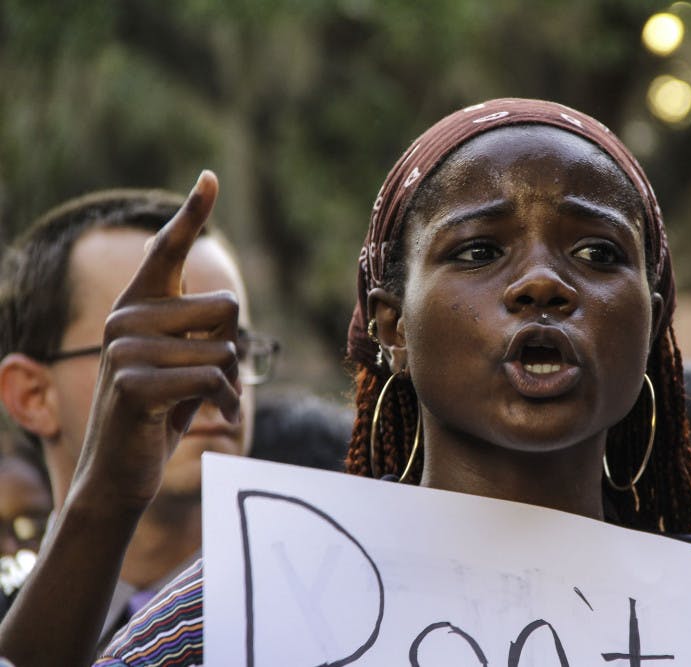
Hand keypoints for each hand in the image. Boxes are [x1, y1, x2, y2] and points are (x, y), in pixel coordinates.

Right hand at [71, 170, 241, 510]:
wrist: (122, 472)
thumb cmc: (163, 412)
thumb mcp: (185, 363)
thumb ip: (198, 331)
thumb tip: (228, 305)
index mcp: (138, 306)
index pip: (168, 250)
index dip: (192, 214)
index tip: (210, 177)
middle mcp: (125, 317)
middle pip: (227, 307)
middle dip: (231, 349)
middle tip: (204, 380)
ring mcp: (124, 349)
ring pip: (224, 350)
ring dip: (229, 384)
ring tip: (203, 402)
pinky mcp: (133, 383)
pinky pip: (212, 380)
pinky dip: (224, 403)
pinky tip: (209, 417)